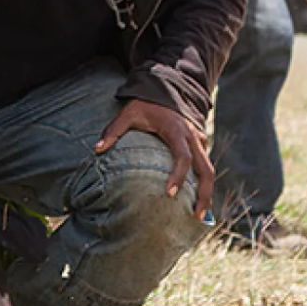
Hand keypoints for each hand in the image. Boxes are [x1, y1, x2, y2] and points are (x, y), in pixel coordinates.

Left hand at [95, 99, 213, 220]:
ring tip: (199, 215)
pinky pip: (206, 165)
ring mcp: (199, 140)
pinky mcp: (199, 143)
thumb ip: (113, 131)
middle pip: (206, 169)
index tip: (170, 194)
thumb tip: (97, 149)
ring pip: (209, 169)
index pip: (183, 157)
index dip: (178, 176)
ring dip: (207, 192)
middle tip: (196, 216)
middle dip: (204, 193)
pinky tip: (197, 200)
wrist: (164, 89)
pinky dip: (204, 183)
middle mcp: (192, 137)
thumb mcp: (127, 114)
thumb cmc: (144, 104)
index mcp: (176, 130)